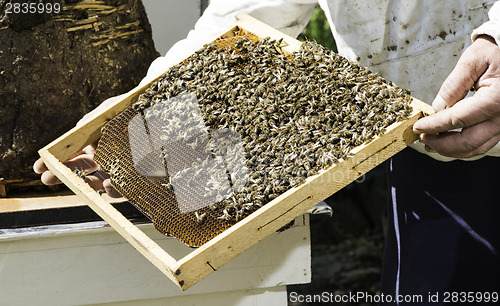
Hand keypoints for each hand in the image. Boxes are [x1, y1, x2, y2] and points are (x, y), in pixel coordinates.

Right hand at [34, 94, 127, 196]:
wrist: (159, 112)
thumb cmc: (131, 110)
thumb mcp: (108, 110)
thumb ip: (91, 120)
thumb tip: (77, 131)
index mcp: (95, 147)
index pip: (71, 158)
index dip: (55, 163)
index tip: (39, 167)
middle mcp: (105, 161)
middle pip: (80, 173)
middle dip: (62, 177)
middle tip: (47, 178)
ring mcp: (119, 171)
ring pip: (98, 184)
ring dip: (85, 186)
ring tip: (75, 183)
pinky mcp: (136, 178)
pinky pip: (122, 189)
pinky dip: (112, 190)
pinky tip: (106, 184)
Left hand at [413, 36, 499, 157]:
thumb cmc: (498, 51)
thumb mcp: (473, 61)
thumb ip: (453, 86)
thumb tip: (437, 108)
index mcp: (495, 99)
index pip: (456, 119)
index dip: (434, 126)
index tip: (417, 127)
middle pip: (467, 141)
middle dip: (441, 144)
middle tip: (422, 139)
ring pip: (476, 147)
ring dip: (452, 150)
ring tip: (432, 144)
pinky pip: (483, 143)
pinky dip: (464, 146)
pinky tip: (448, 142)